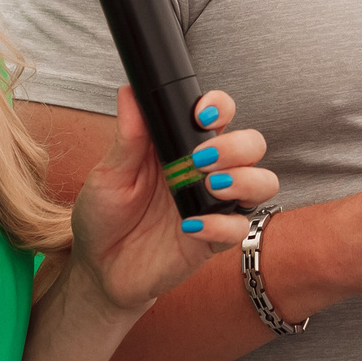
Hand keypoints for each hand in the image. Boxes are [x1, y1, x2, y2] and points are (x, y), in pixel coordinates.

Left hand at [68, 86, 275, 316]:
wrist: (99, 267)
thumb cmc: (103, 215)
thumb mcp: (109, 174)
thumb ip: (128, 137)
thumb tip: (129, 93)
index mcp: (182, 147)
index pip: (219, 115)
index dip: (221, 107)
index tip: (202, 114)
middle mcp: (206, 172)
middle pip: (252, 145)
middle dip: (237, 145)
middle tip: (203, 158)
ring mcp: (215, 205)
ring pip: (263, 182)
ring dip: (245, 180)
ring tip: (210, 187)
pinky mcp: (215, 239)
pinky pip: (238, 228)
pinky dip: (220, 225)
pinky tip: (191, 226)